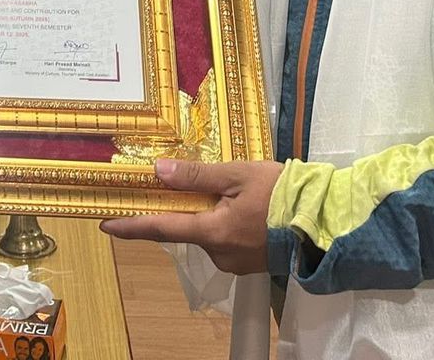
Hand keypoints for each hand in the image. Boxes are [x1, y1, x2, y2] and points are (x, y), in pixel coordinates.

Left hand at [100, 158, 282, 274]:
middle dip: (188, 207)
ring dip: (211, 213)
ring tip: (238, 191)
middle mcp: (219, 254)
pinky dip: (226, 223)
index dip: (131, 226)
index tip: (106, 225)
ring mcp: (236, 262)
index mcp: (212, 232)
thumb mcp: (238, 174)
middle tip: (203, 183)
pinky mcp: (251, 263)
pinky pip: (227, 240)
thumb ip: (197, 175)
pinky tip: (247, 207)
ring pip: (209, 233)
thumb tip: (158, 171)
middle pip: (188, 228)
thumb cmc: (285, 195)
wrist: (328, 222)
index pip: (161, 228)